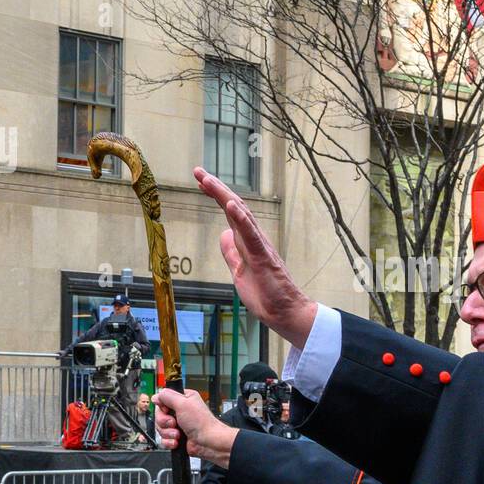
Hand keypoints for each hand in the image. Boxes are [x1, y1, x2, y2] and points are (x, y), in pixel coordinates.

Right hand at [154, 389, 238, 465]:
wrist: (208, 442)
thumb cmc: (202, 423)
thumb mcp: (183, 403)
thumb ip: (167, 396)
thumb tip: (157, 395)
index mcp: (183, 399)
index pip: (162, 400)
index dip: (162, 407)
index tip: (168, 411)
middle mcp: (180, 411)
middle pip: (159, 415)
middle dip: (165, 422)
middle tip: (174, 423)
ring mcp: (178, 425)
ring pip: (160, 428)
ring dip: (168, 433)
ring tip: (179, 434)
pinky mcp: (176, 437)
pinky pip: (164, 439)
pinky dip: (170, 441)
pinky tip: (178, 441)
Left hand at [193, 167, 317, 347]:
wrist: (285, 312)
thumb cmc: (266, 294)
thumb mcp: (239, 271)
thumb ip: (231, 252)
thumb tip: (223, 234)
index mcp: (247, 241)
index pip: (230, 213)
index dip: (215, 196)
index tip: (201, 181)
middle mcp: (254, 238)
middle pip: (233, 206)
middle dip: (215, 188)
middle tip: (198, 171)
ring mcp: (259, 245)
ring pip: (241, 214)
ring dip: (224, 196)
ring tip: (209, 180)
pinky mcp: (263, 257)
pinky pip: (251, 234)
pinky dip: (240, 218)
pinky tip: (230, 205)